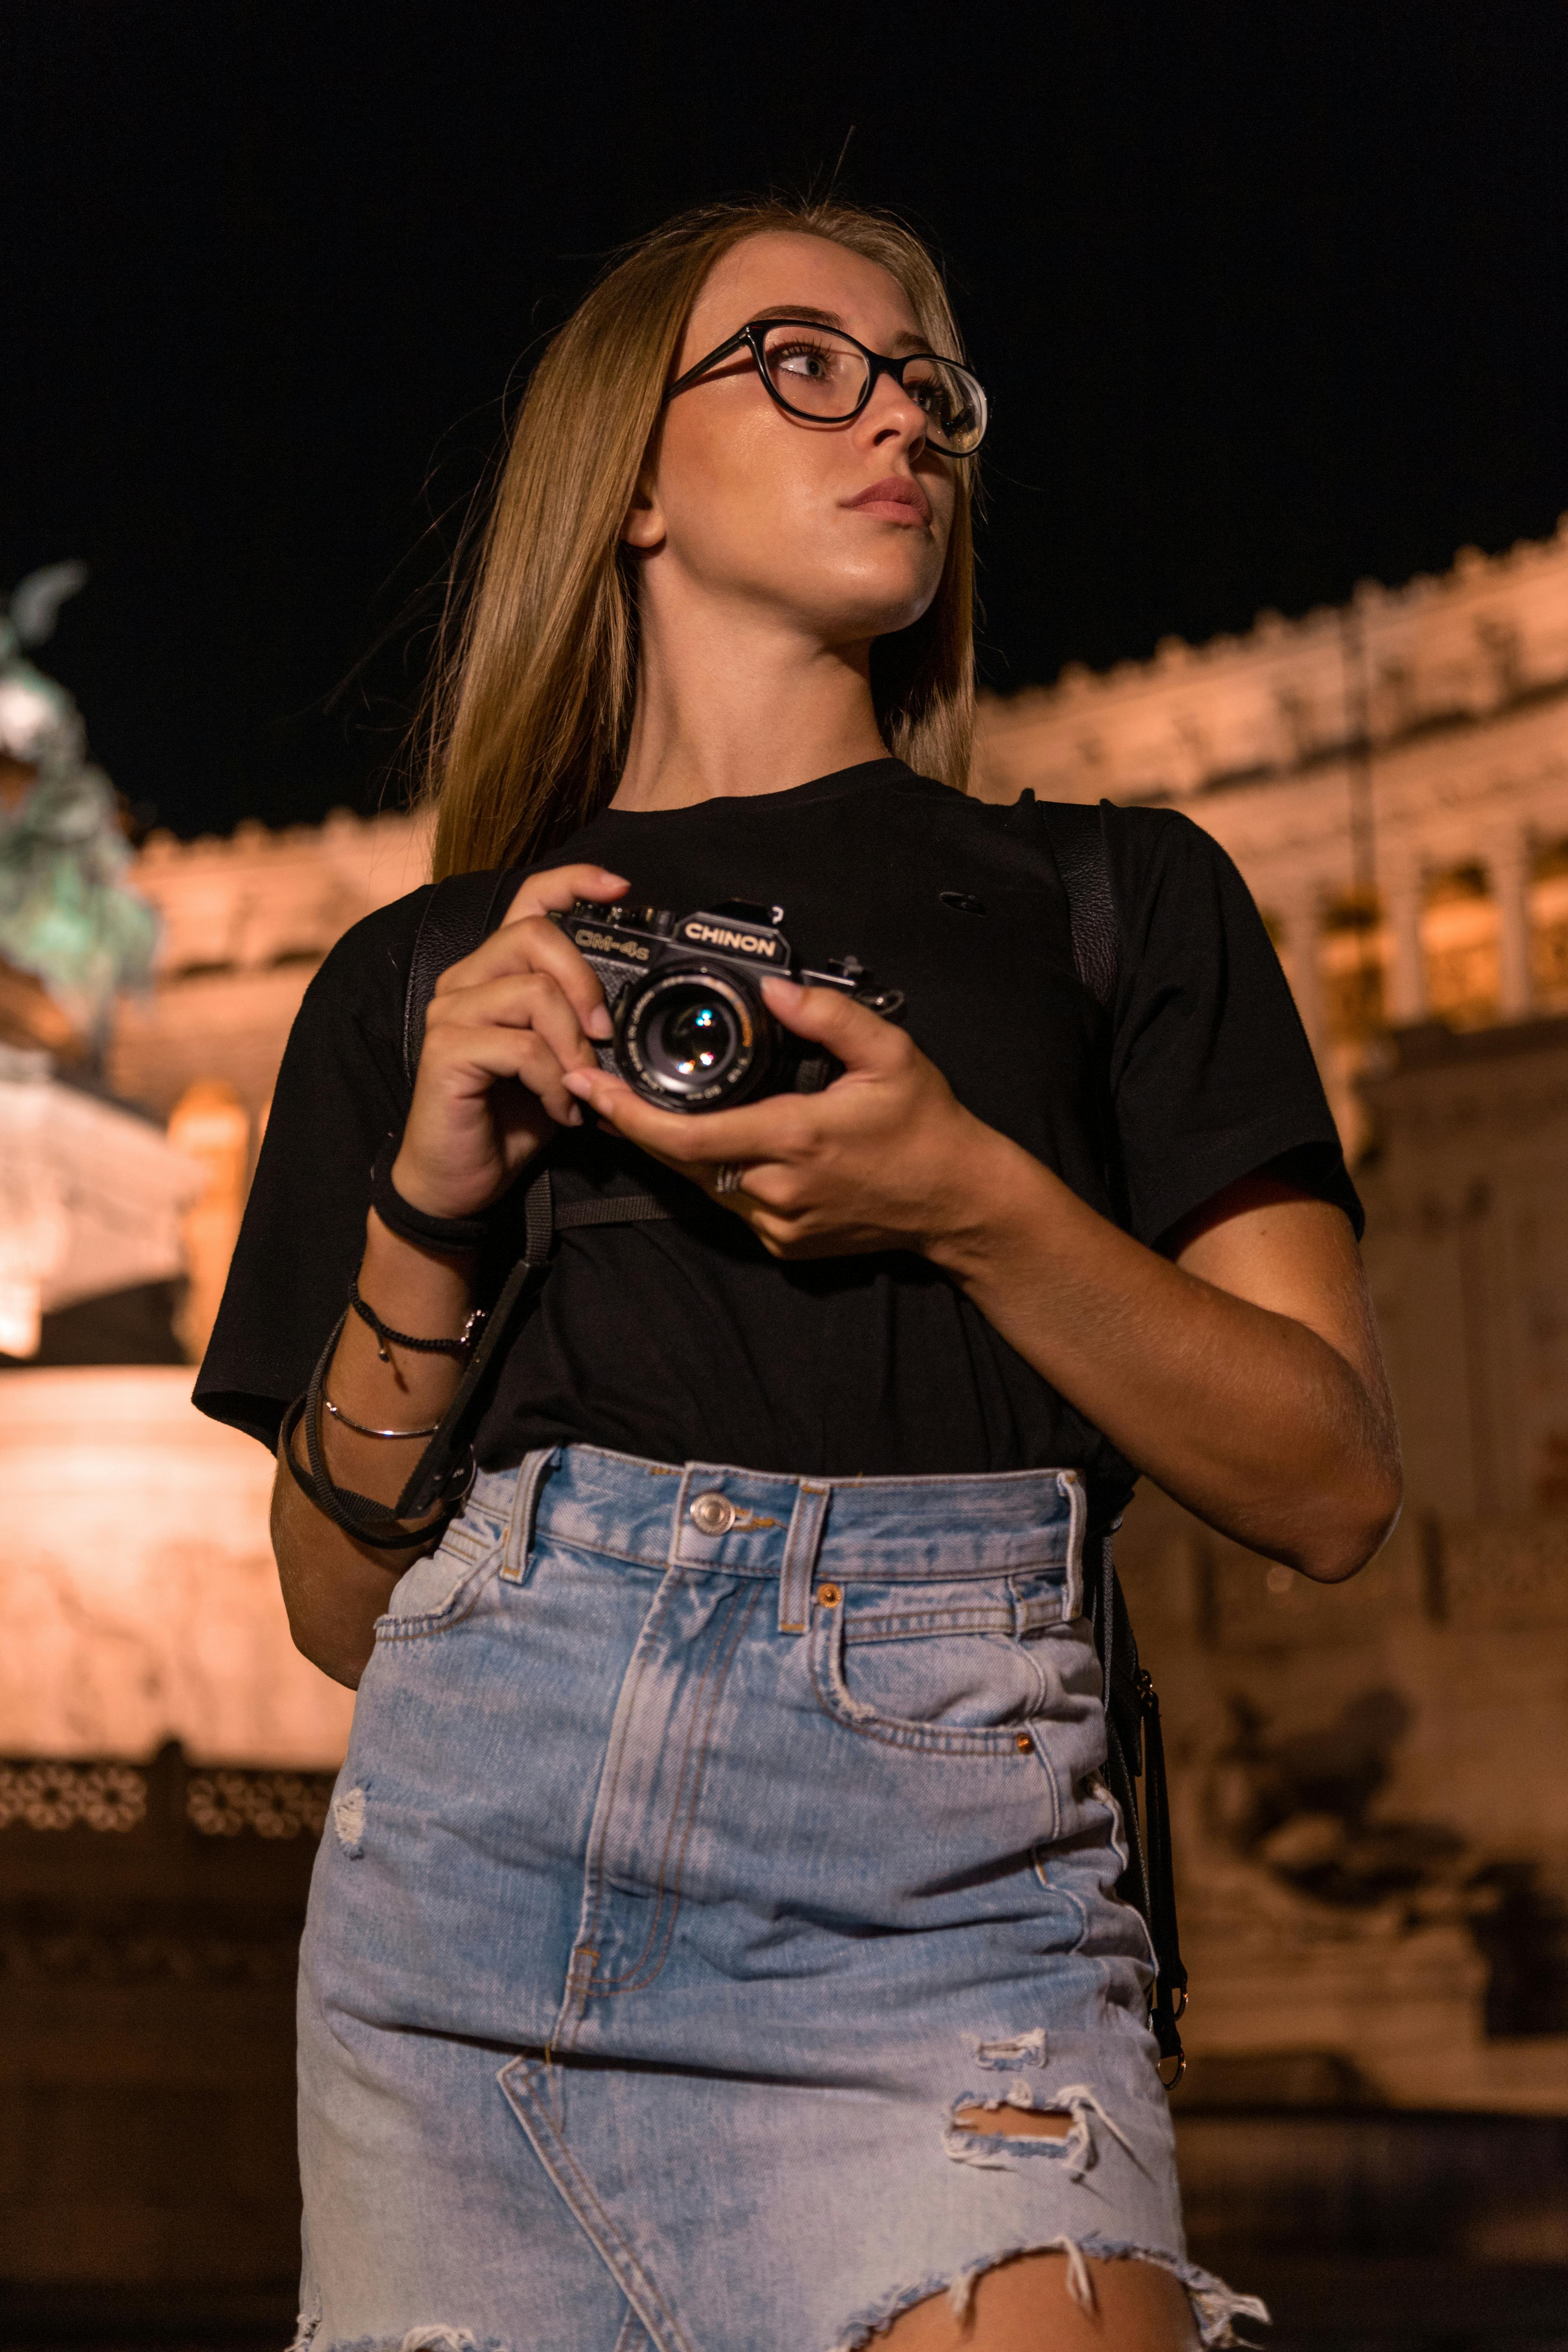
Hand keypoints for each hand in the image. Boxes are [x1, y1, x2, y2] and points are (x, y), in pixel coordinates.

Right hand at [392, 862, 627, 1219]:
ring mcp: (449, 1013)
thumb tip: (638, 1016)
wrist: (459, 1182)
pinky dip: (553, 1080)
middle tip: (605, 1036)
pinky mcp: (446, 1050)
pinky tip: (560, 1109)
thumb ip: (586, 1030)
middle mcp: (465, 981)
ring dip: (573, 1045)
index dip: (572, 884)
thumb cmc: (509, 1122)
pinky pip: (520, 1046)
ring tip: (581, 1088)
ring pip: (533, 992)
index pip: (527, 903)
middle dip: (586, 983)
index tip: (619, 889)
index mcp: (493, 973)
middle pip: (533, 936)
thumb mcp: (562, 1066)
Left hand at [561, 975, 1000, 1260]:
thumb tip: (777, 990)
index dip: (632, 1115)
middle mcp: (778, 1189)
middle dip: (636, 1127)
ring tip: (640, 1109)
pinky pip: (731, 1206)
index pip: (688, 1134)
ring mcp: (779, 1224)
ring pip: (702, 1185)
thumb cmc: (928, 1126)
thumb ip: (831, 1016)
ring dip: (671, 1149)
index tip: (596, 1088)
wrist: (959, 1202)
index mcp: (795, 1138)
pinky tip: (704, 1144)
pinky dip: (711, 1174)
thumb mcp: (891, 1055)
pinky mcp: (786, 1244)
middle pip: (681, 1160)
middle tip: (599, 1089)